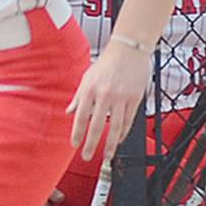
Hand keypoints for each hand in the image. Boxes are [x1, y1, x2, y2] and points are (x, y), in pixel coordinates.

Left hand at [67, 41, 150, 161]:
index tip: (75, 144)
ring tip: (106, 156)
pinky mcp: (135, 99)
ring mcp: (121, 98)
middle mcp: (105, 95)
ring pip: (115, 127)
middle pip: (97, 126)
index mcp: (90, 89)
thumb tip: (70, 112)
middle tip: (87, 156)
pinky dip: (123, 133)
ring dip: (110, 145)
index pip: (80, 117)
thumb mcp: (87, 77)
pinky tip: (119, 140)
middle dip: (91, 144)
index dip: (77, 133)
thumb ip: (79, 96)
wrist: (129, 49)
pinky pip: (128, 121)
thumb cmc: (108, 61)